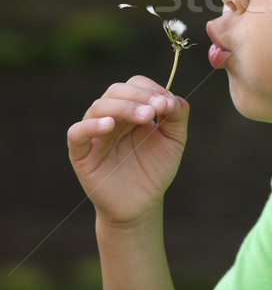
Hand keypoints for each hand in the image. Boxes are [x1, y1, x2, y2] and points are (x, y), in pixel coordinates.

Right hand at [67, 75, 189, 225]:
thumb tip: (173, 96)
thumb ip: (177, 116)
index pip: (136, 85)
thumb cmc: (156, 169)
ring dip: (123, 106)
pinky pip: (76, 134)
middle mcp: (112, 117)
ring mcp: (95, 134)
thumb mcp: (174, 140)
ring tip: (145, 116)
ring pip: (99, 106)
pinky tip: (109, 125)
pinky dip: (90, 126)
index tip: (168, 104)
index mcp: (133, 109)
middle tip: (158, 108)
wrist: (142, 204)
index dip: (151, 89)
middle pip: (117, 90)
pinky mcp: (82, 154)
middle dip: (139, 96)